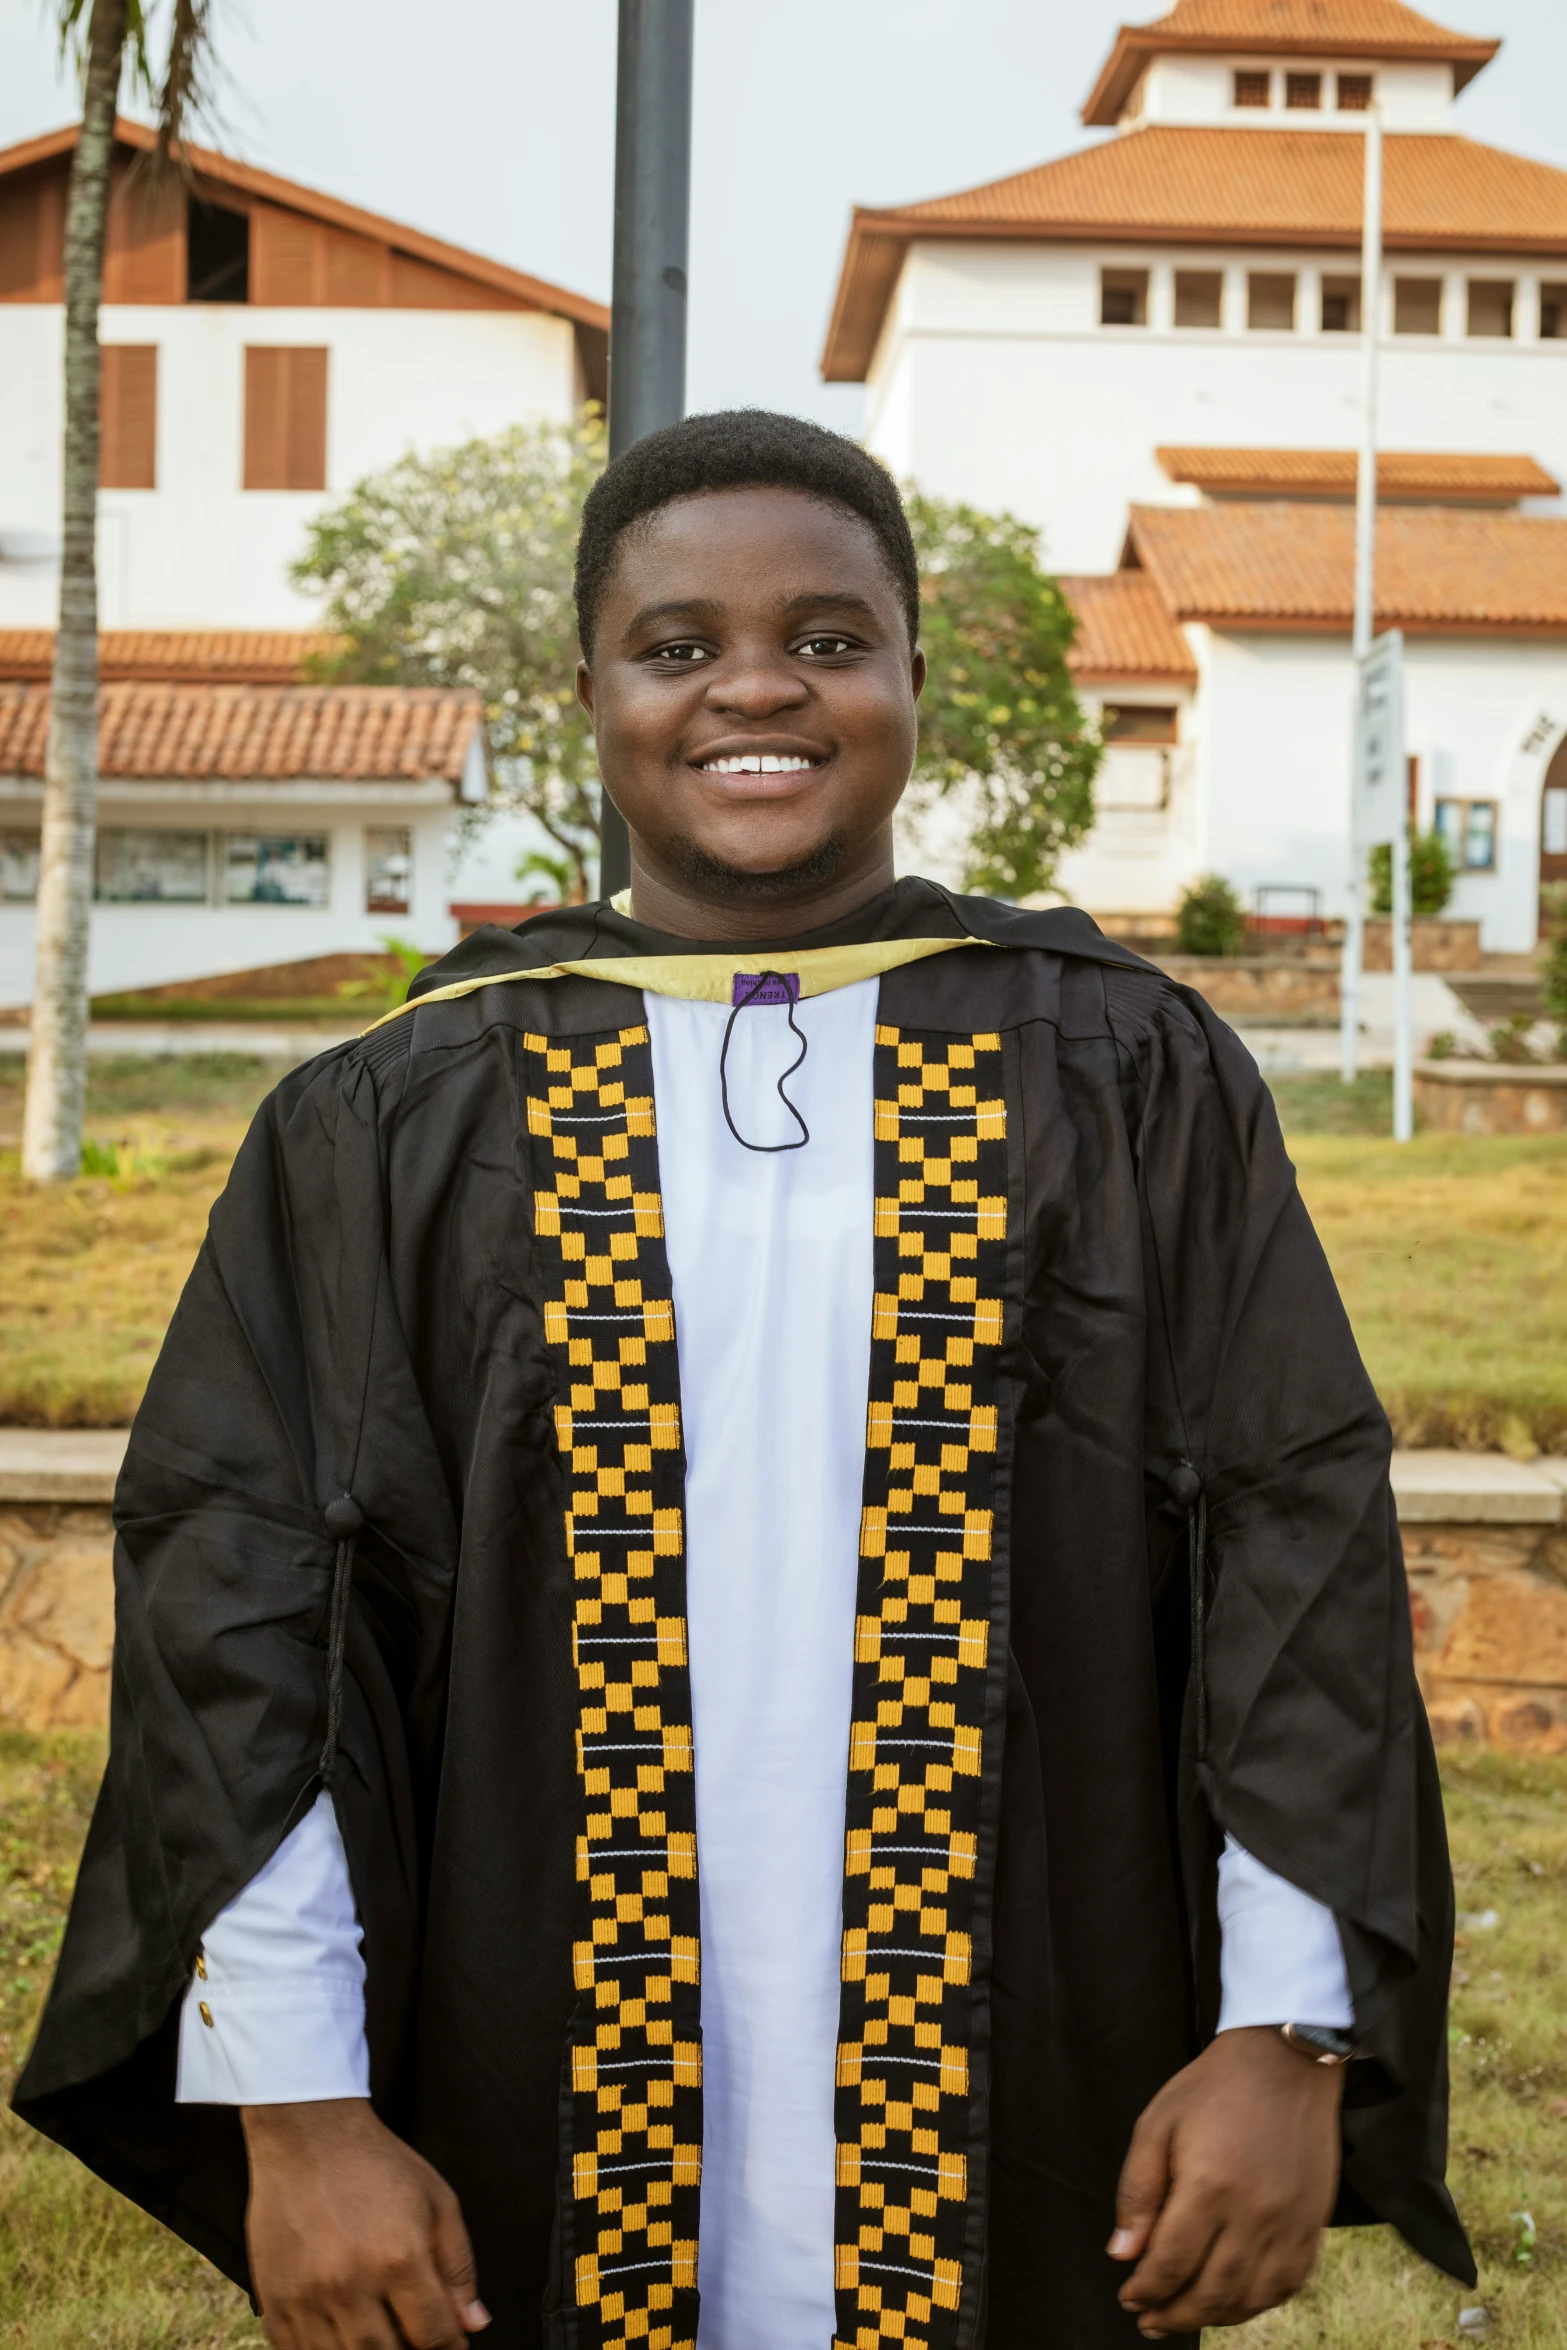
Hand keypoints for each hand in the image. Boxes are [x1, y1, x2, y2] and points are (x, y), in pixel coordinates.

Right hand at [242, 2099, 489, 2349]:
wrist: (307, 2134)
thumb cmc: (377, 2164)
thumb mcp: (437, 2201)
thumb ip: (458, 2267)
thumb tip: (472, 2325)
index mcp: (400, 2258)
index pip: (433, 2336)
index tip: (451, 2346)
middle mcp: (351, 2283)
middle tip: (414, 2341)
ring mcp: (306, 2296)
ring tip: (380, 2337)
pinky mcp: (274, 2300)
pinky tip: (341, 2336)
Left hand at [1108, 2027, 1343, 2336]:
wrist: (1284, 2062)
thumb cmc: (1213, 2088)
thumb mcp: (1157, 2124)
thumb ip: (1138, 2192)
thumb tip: (1122, 2254)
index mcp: (1209, 2187)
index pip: (1171, 2264)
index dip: (1145, 2290)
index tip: (1128, 2297)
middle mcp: (1254, 2214)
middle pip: (1211, 2292)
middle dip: (1175, 2314)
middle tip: (1151, 2321)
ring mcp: (1290, 2224)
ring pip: (1250, 2298)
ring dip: (1215, 2317)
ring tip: (1186, 2315)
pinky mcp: (1313, 2224)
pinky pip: (1287, 2285)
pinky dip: (1257, 2302)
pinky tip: (1234, 2300)